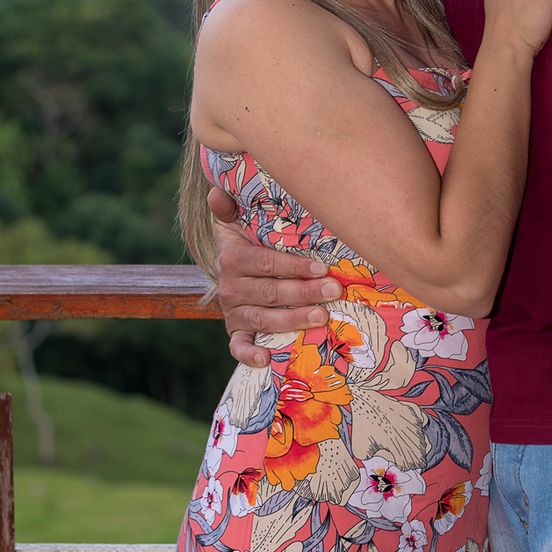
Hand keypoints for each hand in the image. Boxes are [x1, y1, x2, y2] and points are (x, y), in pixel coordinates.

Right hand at [209, 185, 341, 366]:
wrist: (229, 268)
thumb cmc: (247, 240)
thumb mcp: (237, 221)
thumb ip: (230, 207)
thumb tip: (217, 191)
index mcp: (232, 258)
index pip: (267, 263)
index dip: (295, 266)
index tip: (323, 267)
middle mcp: (229, 287)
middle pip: (270, 292)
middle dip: (305, 292)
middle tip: (334, 291)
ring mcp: (232, 312)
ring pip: (264, 319)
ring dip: (293, 320)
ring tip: (322, 318)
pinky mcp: (235, 331)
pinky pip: (238, 347)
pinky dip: (249, 355)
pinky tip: (267, 360)